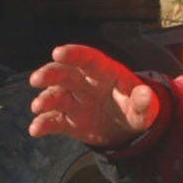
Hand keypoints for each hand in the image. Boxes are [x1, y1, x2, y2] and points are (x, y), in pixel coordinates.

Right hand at [27, 42, 160, 149]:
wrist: (127, 130)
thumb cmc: (137, 110)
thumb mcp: (146, 108)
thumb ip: (144, 101)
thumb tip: (145, 94)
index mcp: (105, 73)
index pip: (88, 59)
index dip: (73, 54)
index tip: (57, 52)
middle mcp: (85, 83)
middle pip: (65, 74)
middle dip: (50, 74)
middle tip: (37, 79)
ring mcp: (75, 101)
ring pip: (56, 95)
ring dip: (45, 99)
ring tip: (37, 107)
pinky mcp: (68, 121)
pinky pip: (54, 121)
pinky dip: (43, 124)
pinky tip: (35, 129)